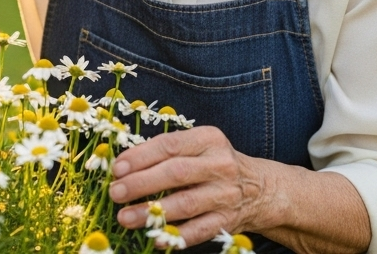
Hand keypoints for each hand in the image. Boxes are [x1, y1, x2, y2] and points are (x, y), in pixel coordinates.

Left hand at [109, 126, 269, 247]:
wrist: (261, 189)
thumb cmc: (214, 163)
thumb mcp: (198, 146)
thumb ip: (166, 152)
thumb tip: (123, 165)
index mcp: (208, 139)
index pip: (170, 145)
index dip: (140, 157)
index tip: (117, 168)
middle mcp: (220, 164)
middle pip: (175, 173)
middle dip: (141, 183)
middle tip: (115, 192)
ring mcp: (225, 194)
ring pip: (185, 204)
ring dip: (151, 212)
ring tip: (124, 217)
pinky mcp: (228, 220)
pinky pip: (199, 230)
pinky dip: (176, 235)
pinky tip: (156, 238)